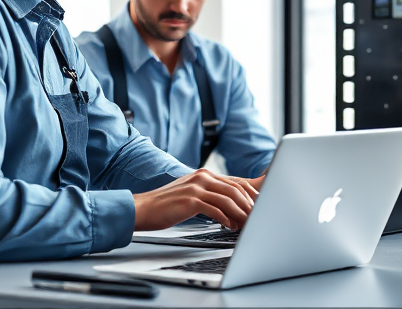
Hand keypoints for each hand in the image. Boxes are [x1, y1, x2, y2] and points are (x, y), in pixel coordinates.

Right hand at [132, 169, 262, 230]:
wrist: (142, 208)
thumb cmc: (166, 205)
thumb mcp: (190, 194)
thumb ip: (208, 195)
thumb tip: (228, 208)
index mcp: (204, 175)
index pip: (234, 182)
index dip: (249, 194)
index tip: (259, 205)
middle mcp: (202, 177)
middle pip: (234, 189)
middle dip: (248, 204)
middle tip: (257, 217)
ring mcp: (196, 187)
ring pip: (228, 198)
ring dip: (240, 212)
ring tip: (246, 223)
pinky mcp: (190, 200)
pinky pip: (214, 209)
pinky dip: (225, 218)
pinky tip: (229, 225)